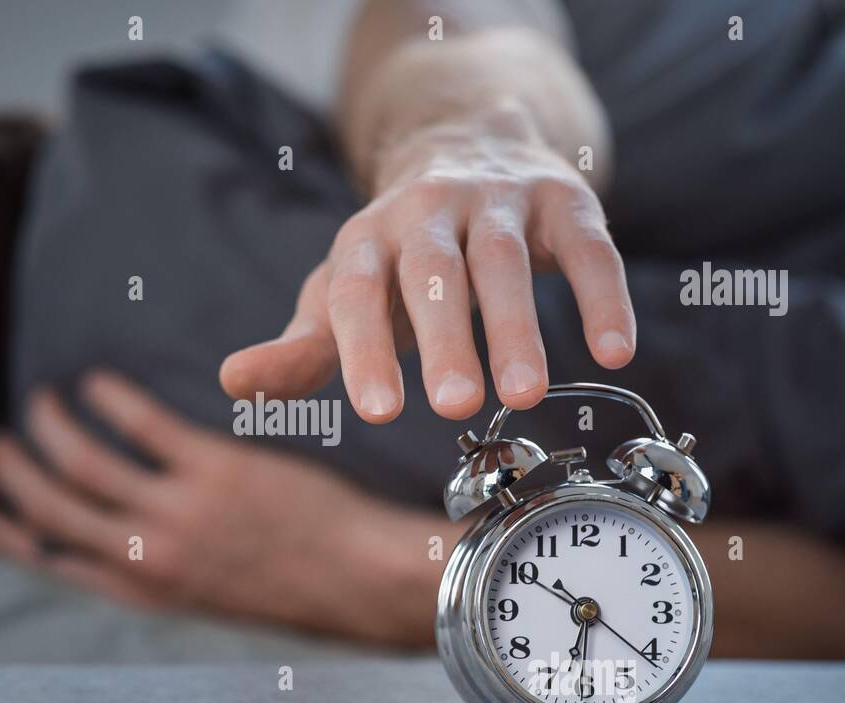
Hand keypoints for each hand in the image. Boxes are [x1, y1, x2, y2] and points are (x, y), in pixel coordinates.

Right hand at [0, 371, 440, 645]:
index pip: (49, 561)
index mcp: (144, 591)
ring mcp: (178, 513)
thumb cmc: (292, 585)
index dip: (1, 535)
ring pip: (82, 464)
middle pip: (49, 510)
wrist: (359, 580)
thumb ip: (158, 567)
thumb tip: (122, 538)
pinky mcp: (214, 472)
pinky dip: (109, 400)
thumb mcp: (208, 594)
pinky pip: (142, 425)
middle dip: (12, 475)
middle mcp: (148, 557)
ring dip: (52, 428)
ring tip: (45, 401)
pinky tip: (99, 383)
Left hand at [220, 100, 634, 423]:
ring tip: (527, 395)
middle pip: (433, 273)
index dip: (364, 349)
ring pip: (506, 261)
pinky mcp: (562, 200)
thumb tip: (232, 382)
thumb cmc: (398, 256)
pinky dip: (601, 295)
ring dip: (517, 326)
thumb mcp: (344, 294)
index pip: (358, 292)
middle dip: (443, 338)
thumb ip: (301, 346)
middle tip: (454, 407)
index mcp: (366, 239)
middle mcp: (428, 211)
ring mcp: (498, 200)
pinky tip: (613, 351)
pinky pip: (587, 247)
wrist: (469, 148)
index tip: (376, 412)